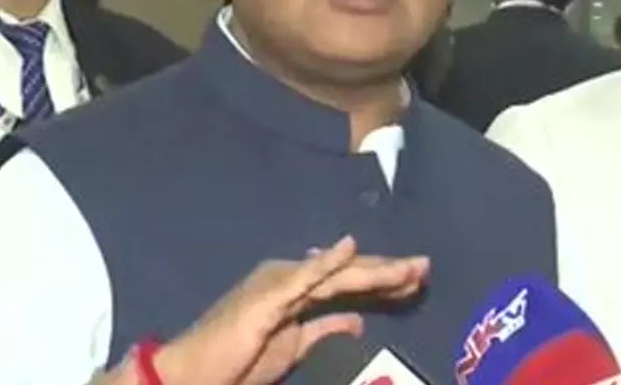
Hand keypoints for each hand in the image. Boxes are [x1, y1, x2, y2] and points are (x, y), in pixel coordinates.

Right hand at [155, 235, 428, 384]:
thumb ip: (326, 330)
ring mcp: (280, 283)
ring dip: (375, 269)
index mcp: (297, 290)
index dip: (384, 280)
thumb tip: (358, 322)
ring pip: (337, 274)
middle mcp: (291, 278)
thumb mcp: (296, 347)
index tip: (416, 282)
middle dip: (389, 271)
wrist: (194, 373)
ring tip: (409, 266)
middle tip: (426, 267)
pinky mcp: (269, 296)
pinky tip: (350, 248)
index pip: (349, 281)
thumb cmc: (238, 362)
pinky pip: (304, 277)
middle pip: (349, 273)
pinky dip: (328, 261)